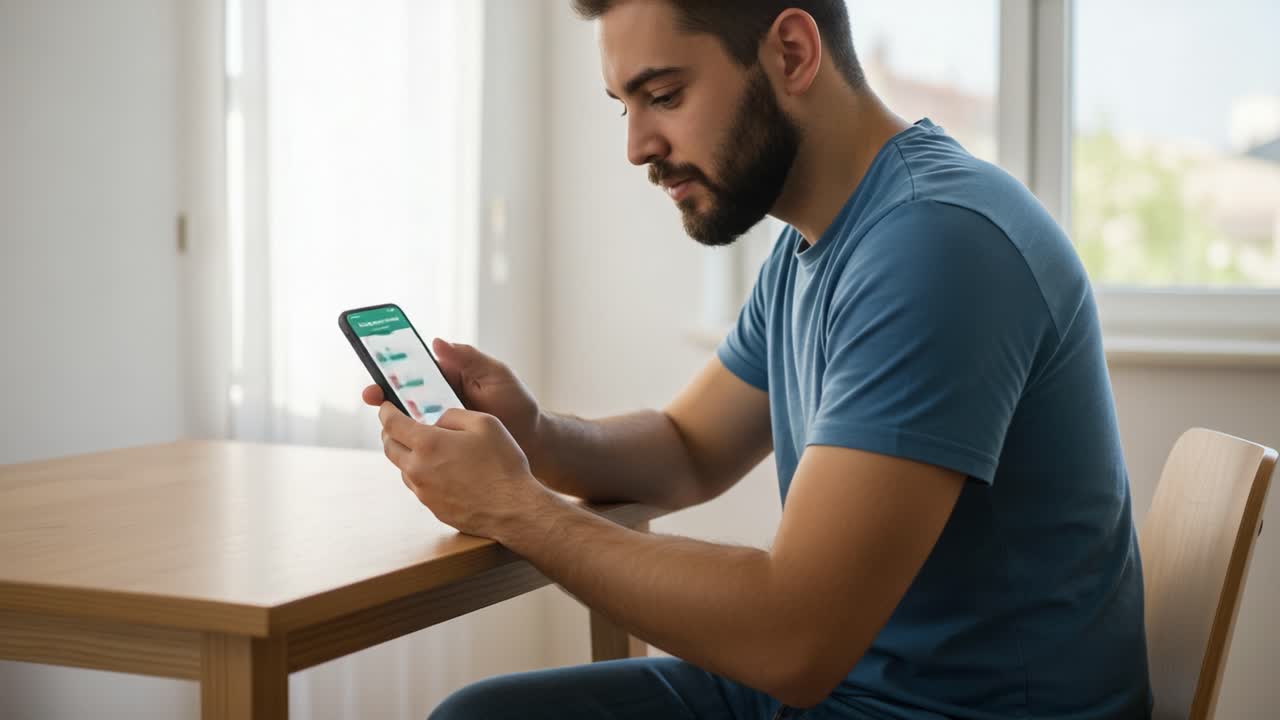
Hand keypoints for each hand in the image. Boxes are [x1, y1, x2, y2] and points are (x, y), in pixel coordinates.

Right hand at [363, 339, 541, 453]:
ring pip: (407, 420)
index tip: (378, 368)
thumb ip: (469, 358)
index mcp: (448, 377)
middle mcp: (438, 399)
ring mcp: (439, 422)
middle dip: (384, 394)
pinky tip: (404, 444)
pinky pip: (420, 442)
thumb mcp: (496, 375)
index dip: (393, 368)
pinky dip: (410, 442)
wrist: (532, 440)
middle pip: (403, 395)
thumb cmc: (517, 403)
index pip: (414, 369)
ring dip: (393, 420)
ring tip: (386, 420)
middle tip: (373, 396)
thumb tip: (438, 342)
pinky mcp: (443, 444)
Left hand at [377, 401, 550, 539]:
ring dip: (407, 455)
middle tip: (398, 425)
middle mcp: (418, 469)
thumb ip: (453, 415)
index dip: (385, 412)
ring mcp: (424, 492)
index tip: (385, 407)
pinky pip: (419, 486)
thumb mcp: (484, 423)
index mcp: (428, 444)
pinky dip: (422, 474)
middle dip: (390, 433)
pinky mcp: (433, 508)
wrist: (513, 509)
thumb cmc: (503, 464)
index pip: (392, 424)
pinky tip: (443, 471)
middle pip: (389, 448)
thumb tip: (437, 420)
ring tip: (426, 449)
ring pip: (403, 468)